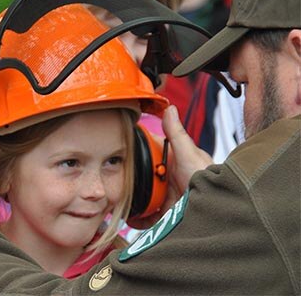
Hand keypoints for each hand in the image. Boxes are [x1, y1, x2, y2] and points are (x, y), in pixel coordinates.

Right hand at [127, 105, 212, 228]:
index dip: (133, 151)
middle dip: (127, 179)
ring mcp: (164, 196)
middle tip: (112, 179)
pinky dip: (136, 218)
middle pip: (140, 176)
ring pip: (141, 196)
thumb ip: (176, 134)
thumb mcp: (189, 154)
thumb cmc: (207, 179)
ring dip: (130, 199)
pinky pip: (146, 216)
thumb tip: (169, 109)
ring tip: (115, 200)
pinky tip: (129, 218)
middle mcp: (166, 177)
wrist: (215, 209)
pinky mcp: (164, 213)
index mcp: (172, 160)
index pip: (148, 152)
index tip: (117, 150)